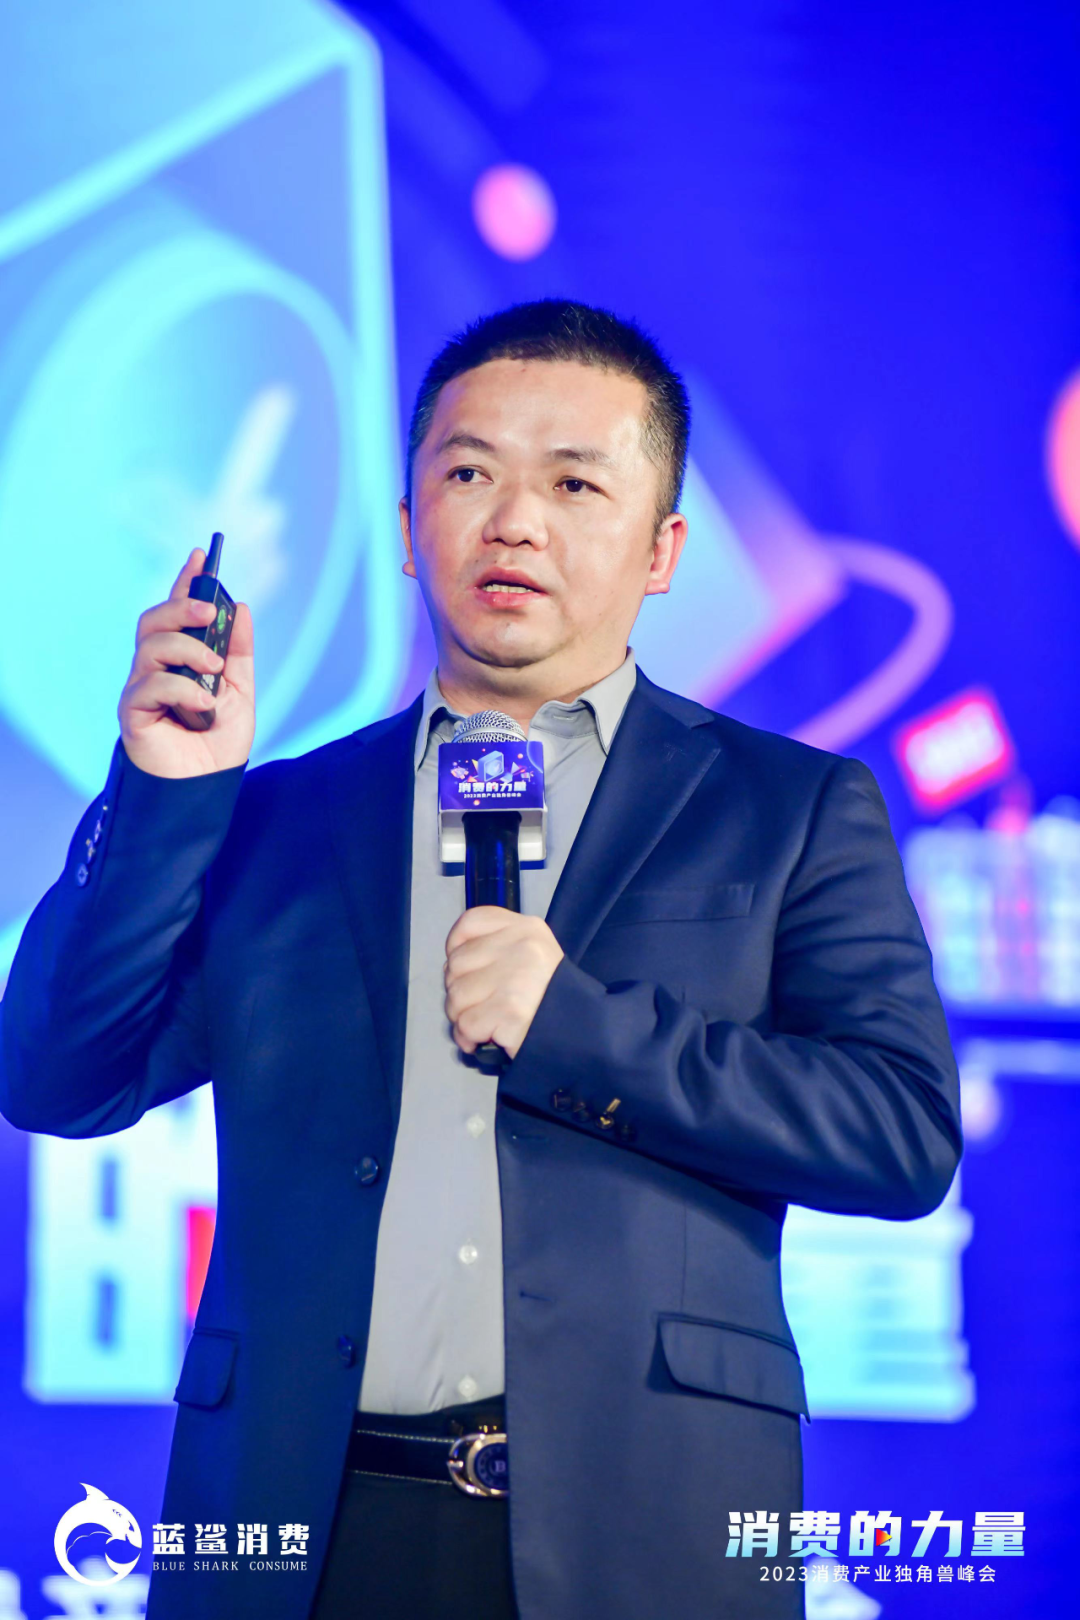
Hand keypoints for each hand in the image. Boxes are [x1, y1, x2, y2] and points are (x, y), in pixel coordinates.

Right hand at [119, 549, 254, 777]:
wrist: (207, 788)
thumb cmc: (218, 743)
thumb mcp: (241, 691)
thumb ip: (239, 652)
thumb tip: (241, 608)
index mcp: (179, 660)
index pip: (177, 612)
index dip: (186, 582)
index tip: (202, 555)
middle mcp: (154, 669)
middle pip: (153, 621)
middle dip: (181, 607)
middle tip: (211, 611)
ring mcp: (141, 689)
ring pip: (151, 646)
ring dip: (187, 650)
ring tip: (214, 669)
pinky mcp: (132, 712)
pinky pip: (149, 685)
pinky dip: (181, 689)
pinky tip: (204, 705)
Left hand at [444, 908, 563, 1060]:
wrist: (583, 1034)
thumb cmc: (551, 998)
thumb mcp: (533, 956)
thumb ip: (496, 949)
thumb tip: (452, 966)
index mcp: (528, 928)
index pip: (470, 923)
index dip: (456, 947)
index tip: (466, 968)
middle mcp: (523, 947)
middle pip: (456, 963)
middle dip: (460, 990)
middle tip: (482, 1004)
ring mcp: (516, 978)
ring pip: (456, 996)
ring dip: (462, 1017)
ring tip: (486, 1022)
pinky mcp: (510, 1010)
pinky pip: (466, 1024)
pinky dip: (470, 1037)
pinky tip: (486, 1038)